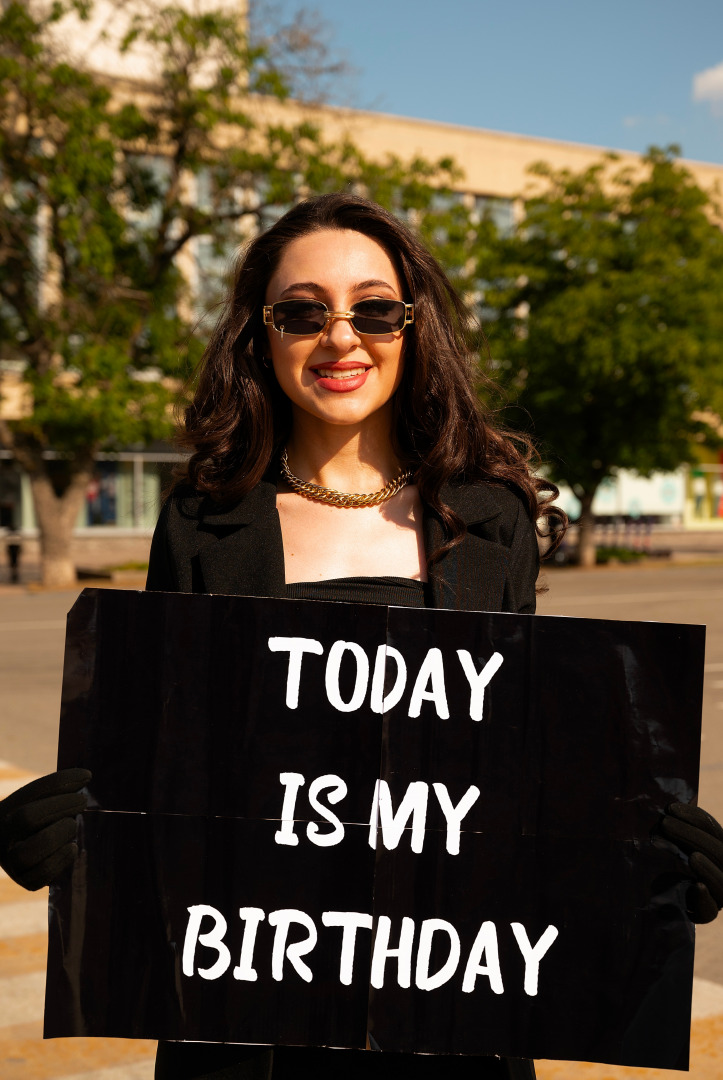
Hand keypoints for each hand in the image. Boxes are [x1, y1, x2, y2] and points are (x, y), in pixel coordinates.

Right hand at [0, 768, 90, 890]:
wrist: (22, 851)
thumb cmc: (38, 820)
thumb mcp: (39, 802)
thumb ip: (56, 790)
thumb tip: (85, 776)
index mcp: (4, 811)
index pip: (30, 793)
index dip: (60, 783)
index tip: (87, 776)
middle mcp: (3, 837)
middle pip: (27, 819)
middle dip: (62, 806)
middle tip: (81, 802)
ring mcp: (12, 862)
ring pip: (31, 851)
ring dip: (60, 834)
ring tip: (72, 826)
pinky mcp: (26, 881)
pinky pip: (42, 875)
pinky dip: (61, 860)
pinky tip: (71, 847)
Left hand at [660, 802, 722, 923]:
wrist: (645, 895)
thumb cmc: (658, 858)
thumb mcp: (667, 837)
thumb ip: (674, 822)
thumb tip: (672, 803)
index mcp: (716, 847)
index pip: (713, 830)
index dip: (696, 817)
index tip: (669, 808)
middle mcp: (721, 870)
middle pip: (720, 853)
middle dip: (693, 836)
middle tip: (664, 824)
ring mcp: (716, 894)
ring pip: (722, 884)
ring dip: (709, 869)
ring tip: (692, 857)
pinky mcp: (703, 914)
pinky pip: (709, 913)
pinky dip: (705, 899)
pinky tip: (697, 887)